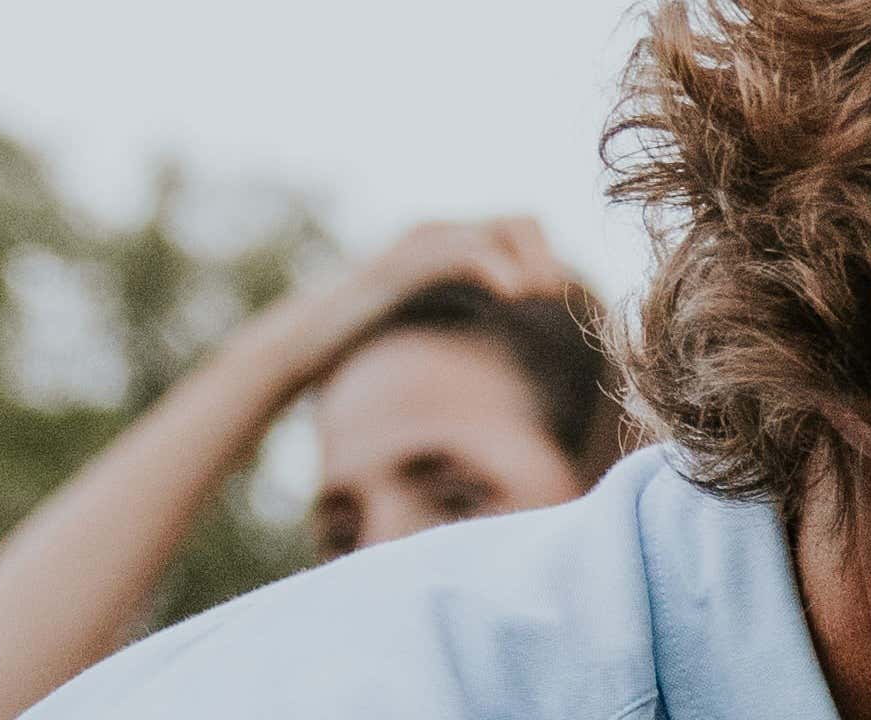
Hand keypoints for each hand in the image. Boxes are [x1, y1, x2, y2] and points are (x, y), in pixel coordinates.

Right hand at [224, 216, 575, 392]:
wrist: (304, 342)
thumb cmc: (365, 341)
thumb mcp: (431, 329)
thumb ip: (467, 321)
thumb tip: (510, 347)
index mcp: (452, 250)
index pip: (521, 233)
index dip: (549, 261)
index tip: (565, 302)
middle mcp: (440, 238)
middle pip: (521, 220)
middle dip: (547, 255)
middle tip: (560, 297)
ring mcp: (421, 245)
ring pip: (500, 227)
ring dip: (532, 259)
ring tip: (541, 296)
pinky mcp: (405, 262)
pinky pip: (463, 250)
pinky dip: (497, 267)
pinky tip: (515, 294)